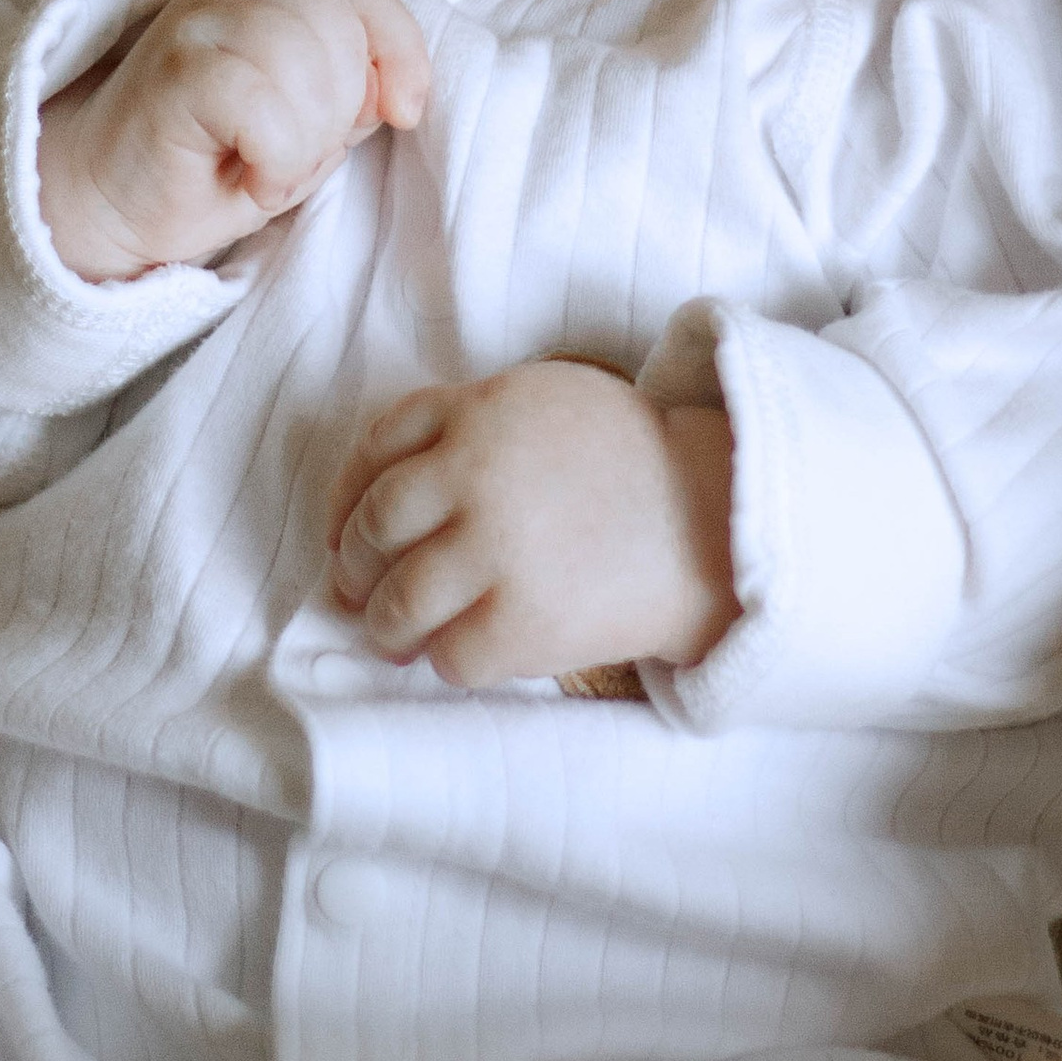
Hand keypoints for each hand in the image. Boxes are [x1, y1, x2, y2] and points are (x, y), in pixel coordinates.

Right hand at [38, 0, 430, 283]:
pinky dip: (276, 157)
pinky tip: (249, 178)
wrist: (100, 201)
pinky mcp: (175, 71)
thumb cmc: (204, 166)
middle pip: (338, 25)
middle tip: (294, 158)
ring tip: (268, 169)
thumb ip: (348, 96)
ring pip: (305, 61)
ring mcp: (198, 24)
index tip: (404, 113)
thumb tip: (397, 93)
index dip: (400, 49)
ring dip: (307, 140)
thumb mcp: (301, 129)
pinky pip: (262, 104)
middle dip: (341, 110)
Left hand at [326, 363, 737, 687]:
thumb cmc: (624, 461)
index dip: (345, 501)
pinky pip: (451, 656)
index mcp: (477, 413)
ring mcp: (499, 552)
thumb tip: (377, 493)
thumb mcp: (540, 400)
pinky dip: (445, 661)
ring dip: (386, 627)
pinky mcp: (527, 622)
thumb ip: (463, 423)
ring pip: (398, 603)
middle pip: (375, 528)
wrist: (716, 518)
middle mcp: (475, 477)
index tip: (345, 534)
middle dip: (358, 568)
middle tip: (362, 592)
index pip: (373, 453)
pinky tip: (462, 652)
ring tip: (395, 637)